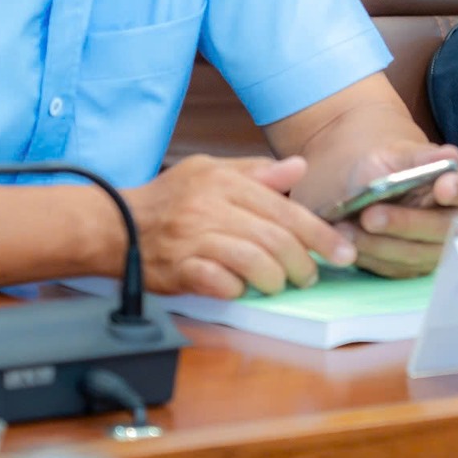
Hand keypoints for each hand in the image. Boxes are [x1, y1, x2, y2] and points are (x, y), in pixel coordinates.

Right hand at [126, 155, 355, 298]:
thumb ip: (256, 172)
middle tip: (310, 275)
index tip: (343, 251)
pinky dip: (237, 290)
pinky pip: (218, 283)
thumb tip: (299, 168)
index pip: (285, 210)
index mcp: (224, 182)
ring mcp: (193, 240)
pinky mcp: (177, 270)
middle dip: (302, 263)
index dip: (320, 234)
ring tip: (279, 284)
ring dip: (275, 279)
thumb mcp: (211, 171)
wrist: (113, 223)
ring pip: (253, 262)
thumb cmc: (168, 198)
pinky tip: (241, 290)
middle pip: (275, 239)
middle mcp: (210, 208)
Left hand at [337, 143, 457, 278]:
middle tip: (369, 216)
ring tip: (344, 228)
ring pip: (412, 254)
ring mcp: (434, 250)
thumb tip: (451, 155)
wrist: (364, 191)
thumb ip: (421, 157)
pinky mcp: (411, 268)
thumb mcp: (397, 155)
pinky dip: (368, 256)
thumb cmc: (387, 169)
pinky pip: (392, 268)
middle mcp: (453, 223)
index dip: (456, 190)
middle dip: (403, 223)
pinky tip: (346, 242)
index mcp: (457, 188)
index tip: (442, 188)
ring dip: (376, 243)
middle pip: (439, 229)